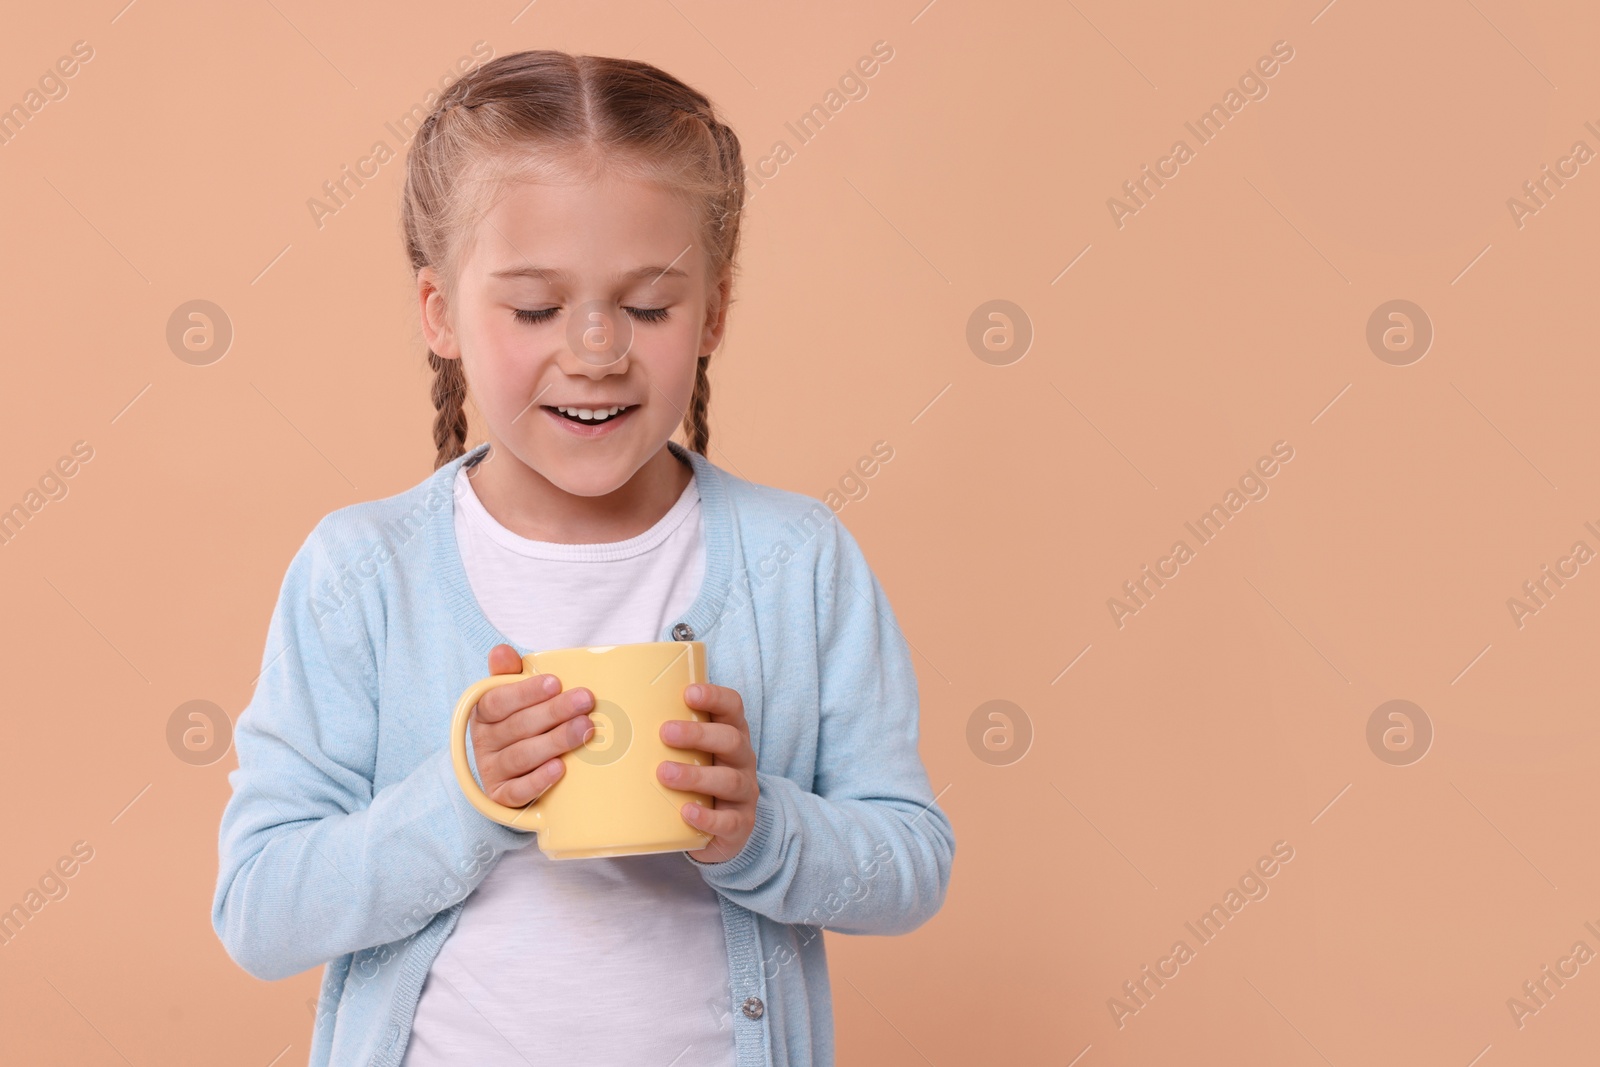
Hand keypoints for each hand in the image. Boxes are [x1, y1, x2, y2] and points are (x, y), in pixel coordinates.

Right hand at [470, 644, 596, 809]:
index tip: (555, 682)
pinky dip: (539, 780)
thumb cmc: (520, 725)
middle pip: (517, 727)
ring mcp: (492, 771)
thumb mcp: (512, 697)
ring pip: (522, 757)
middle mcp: (484, 742)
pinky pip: (518, 791)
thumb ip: (508, 674)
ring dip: (554, 742)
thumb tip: (502, 651)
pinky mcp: (502, 797)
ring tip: (584, 729)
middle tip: (585, 701)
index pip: (498, 701)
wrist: (511, 774)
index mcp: (484, 714)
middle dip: (553, 712)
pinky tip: (560, 768)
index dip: (525, 691)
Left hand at [658, 683, 758, 863]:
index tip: (688, 693)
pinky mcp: (740, 824)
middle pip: (731, 740)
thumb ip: (663, 732)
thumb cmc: (695, 775)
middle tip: (665, 733)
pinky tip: (686, 812)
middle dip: (699, 734)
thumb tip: (600, 715)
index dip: (715, 697)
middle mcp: (741, 760)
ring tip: (664, 773)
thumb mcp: (687, 750)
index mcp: (731, 733)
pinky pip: (730, 821)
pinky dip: (708, 817)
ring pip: (730, 780)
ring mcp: (744, 792)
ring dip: (696, 776)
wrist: (720, 827)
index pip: (732, 707)